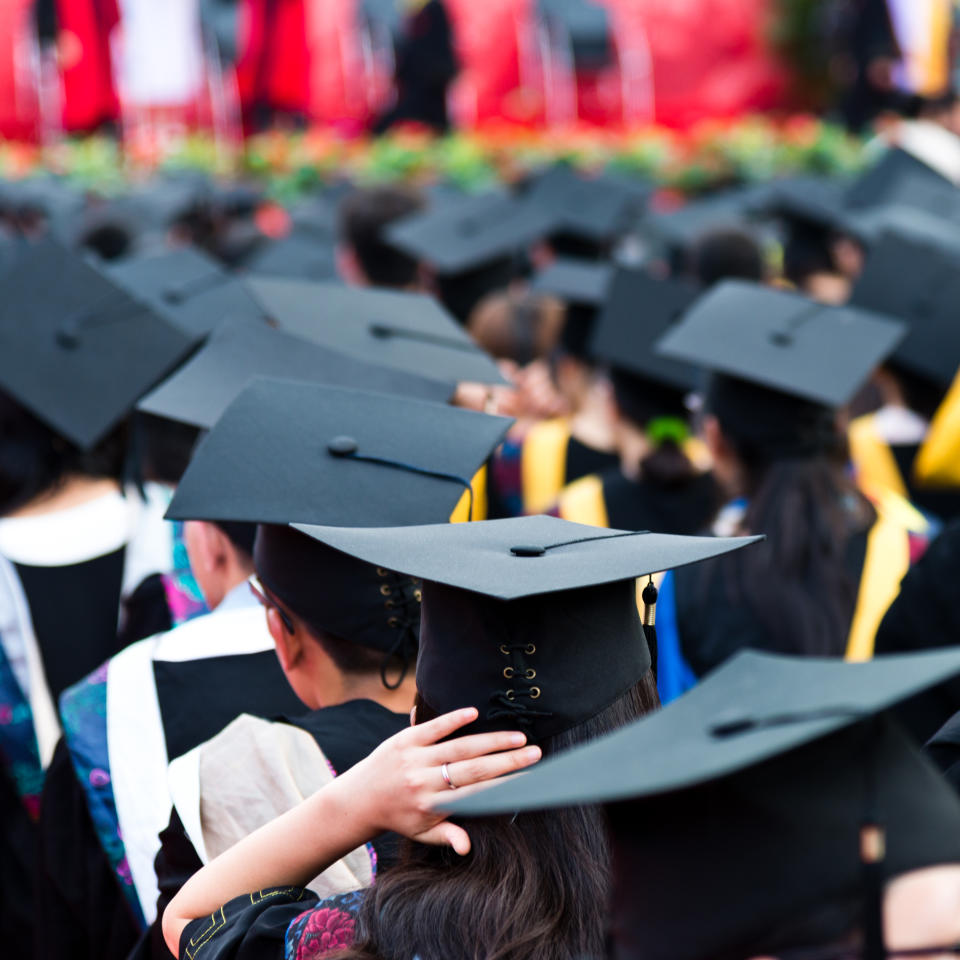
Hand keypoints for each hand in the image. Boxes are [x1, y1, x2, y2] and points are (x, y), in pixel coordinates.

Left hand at [337, 707, 539, 854]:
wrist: (358, 800)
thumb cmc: (398, 817)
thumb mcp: (422, 833)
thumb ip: (448, 835)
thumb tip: (468, 847)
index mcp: (432, 805)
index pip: (476, 793)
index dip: (503, 784)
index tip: (528, 777)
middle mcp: (424, 781)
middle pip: (473, 768)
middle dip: (507, 760)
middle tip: (534, 752)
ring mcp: (414, 758)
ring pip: (459, 747)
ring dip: (491, 740)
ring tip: (517, 736)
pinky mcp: (403, 739)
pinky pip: (433, 728)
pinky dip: (453, 719)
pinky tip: (475, 713)